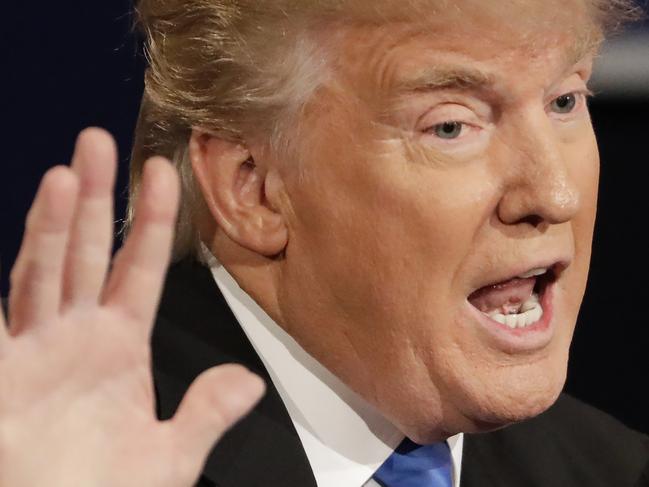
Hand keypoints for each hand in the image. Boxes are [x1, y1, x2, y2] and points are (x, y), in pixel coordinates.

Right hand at [0, 129, 264, 486]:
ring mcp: (32, 351)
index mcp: (119, 347)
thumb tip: (250, 381)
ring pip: (42, 271)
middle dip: (93, 198)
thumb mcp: (170, 457)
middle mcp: (75, 337)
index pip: (139, 266)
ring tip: (65, 174)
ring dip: (50, 224)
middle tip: (99, 141)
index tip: (162, 171)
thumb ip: (207, 413)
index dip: (151, 218)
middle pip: (85, 252)